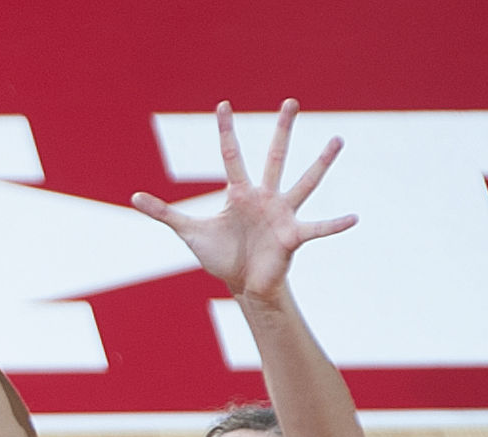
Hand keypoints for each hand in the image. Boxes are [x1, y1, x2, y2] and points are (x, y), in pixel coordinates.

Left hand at [131, 100, 354, 301]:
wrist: (243, 283)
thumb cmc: (221, 255)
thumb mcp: (189, 231)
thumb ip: (164, 213)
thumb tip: (132, 197)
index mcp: (240, 194)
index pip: (230, 155)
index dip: (225, 131)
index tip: (223, 104)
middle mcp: (264, 197)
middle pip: (273, 156)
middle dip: (281, 130)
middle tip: (290, 101)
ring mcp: (282, 214)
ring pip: (304, 182)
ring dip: (321, 163)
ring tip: (337, 140)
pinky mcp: (294, 236)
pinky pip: (319, 228)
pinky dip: (336, 225)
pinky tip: (355, 217)